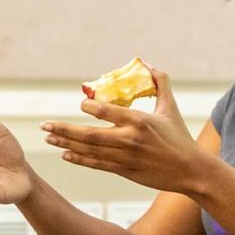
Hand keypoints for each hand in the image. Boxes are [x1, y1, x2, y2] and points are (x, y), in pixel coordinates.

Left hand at [41, 66, 208, 193]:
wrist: (190, 169)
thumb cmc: (180, 137)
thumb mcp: (171, 107)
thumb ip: (160, 83)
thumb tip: (147, 63)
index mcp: (140, 121)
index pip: (107, 111)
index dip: (89, 107)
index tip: (81, 104)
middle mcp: (129, 139)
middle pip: (89, 134)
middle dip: (64, 128)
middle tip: (45, 124)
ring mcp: (125, 157)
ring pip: (88, 150)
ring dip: (66, 143)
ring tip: (49, 137)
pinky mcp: (124, 171)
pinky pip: (96, 164)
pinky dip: (79, 159)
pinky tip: (66, 153)